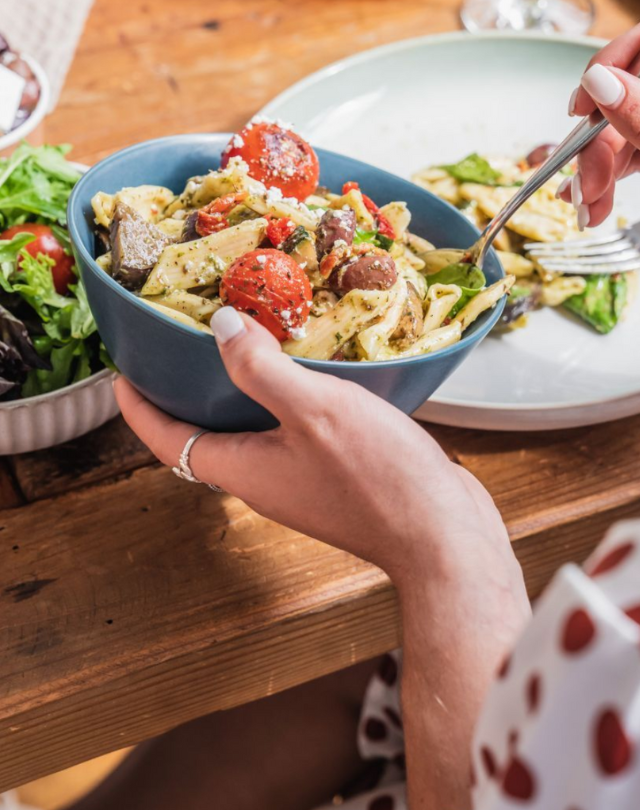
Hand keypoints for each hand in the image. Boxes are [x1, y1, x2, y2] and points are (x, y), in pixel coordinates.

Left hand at [115, 307, 520, 595]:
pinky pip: (293, 431)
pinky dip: (286, 399)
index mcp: (244, 469)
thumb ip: (261, 369)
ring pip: (253, 431)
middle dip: (187, 393)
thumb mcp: (314, 410)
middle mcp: (264, 479)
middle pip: (206, 434)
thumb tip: (220, 328)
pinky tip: (308, 368)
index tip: (124, 372)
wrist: (443, 534)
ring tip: (243, 344)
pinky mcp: (334, 475)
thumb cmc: (378, 478)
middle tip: (183, 346)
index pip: (168, 439)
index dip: (139, 407)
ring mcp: (300, 480)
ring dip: (240, 392)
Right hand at [558, 23, 639, 227]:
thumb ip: (639, 108)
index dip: (602, 70)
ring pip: (620, 134)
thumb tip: (596, 81)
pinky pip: (629, 152)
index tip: (578, 111)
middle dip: (595, 151)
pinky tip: (594, 202)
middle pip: (619, 100)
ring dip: (596, 175)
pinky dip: (610, 179)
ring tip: (585, 209)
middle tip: (582, 191)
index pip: (636, 45)